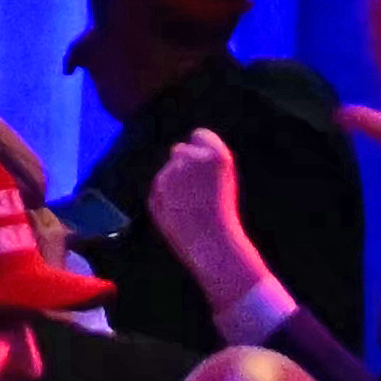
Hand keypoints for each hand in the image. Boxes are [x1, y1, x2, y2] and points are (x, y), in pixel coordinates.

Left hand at [146, 117, 282, 320]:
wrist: (212, 245)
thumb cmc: (222, 215)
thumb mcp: (223, 180)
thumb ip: (203, 162)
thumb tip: (180, 148)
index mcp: (216, 155)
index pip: (200, 136)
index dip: (200, 149)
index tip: (203, 164)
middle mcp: (191, 159)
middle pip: (179, 150)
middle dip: (183, 164)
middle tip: (196, 190)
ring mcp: (171, 174)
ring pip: (167, 172)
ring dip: (173, 184)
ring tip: (190, 207)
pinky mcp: (157, 190)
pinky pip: (159, 189)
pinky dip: (164, 199)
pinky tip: (178, 214)